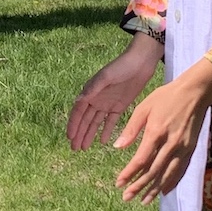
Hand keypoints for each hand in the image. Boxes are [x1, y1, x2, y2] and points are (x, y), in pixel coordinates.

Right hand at [67, 35, 162, 149]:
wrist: (141, 62)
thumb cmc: (121, 66)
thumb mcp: (106, 76)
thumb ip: (93, 88)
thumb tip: (78, 100)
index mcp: (90, 92)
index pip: (78, 112)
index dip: (73, 125)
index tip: (70, 138)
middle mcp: (96, 99)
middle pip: (85, 120)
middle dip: (79, 134)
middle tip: (75, 148)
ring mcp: (107, 104)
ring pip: (95, 123)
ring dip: (89, 134)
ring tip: (84, 148)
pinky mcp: (119, 106)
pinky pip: (110, 121)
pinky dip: (106, 131)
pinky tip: (102, 141)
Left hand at [114, 60, 211, 203]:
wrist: (195, 92)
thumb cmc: (166, 97)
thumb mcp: (144, 107)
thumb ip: (131, 128)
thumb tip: (117, 147)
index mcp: (156, 132)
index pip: (141, 159)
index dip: (129, 173)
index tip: (118, 183)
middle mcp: (171, 143)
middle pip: (153, 171)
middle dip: (139, 186)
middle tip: (126, 197)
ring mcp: (183, 147)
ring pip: (168, 174)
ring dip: (155, 189)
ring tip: (144, 201)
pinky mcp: (191, 149)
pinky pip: (181, 170)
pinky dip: (172, 182)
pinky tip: (164, 191)